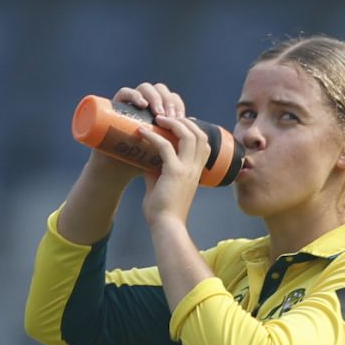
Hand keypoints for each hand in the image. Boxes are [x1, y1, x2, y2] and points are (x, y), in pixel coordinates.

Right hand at [83, 82, 188, 186]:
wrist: (118, 171)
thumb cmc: (141, 162)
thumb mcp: (165, 151)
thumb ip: (179, 141)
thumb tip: (201, 130)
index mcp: (156, 111)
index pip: (171, 98)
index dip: (178, 106)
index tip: (182, 120)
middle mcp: (143, 104)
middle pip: (160, 90)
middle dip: (169, 101)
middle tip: (172, 118)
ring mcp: (129, 104)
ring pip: (145, 87)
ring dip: (155, 97)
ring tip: (158, 114)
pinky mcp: (115, 107)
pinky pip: (124, 92)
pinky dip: (134, 95)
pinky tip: (142, 105)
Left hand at [140, 113, 209, 228]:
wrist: (166, 227)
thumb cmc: (163, 211)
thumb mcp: (160, 185)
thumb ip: (156, 170)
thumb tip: (145, 158)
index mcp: (196, 171)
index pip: (203, 143)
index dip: (193, 129)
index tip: (178, 123)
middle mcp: (195, 168)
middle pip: (199, 134)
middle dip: (184, 121)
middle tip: (165, 117)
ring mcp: (186, 169)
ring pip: (187, 135)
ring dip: (172, 123)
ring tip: (157, 118)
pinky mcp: (174, 172)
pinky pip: (165, 146)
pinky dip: (153, 136)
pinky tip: (141, 132)